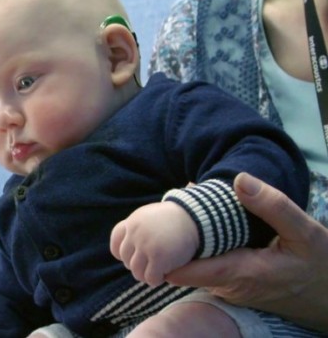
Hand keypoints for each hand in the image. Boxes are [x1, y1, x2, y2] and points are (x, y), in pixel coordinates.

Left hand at [110, 201, 198, 286]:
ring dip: (146, 275)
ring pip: (136, 272)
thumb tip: (124, 253)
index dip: (122, 254)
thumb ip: (137, 230)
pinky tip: (164, 275)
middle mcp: (135, 234)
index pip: (116, 245)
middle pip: (126, 260)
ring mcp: (146, 246)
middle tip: (150, 266)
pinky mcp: (158, 258)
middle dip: (137, 265)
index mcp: (132, 222)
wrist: (195, 217)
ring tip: (157, 272)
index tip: (133, 257)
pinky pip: (150, 278)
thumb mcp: (150, 217)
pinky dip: (156, 280)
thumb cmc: (174, 220)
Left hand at [166, 172, 327, 332]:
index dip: (167, 253)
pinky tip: (201, 227)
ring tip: (184, 213)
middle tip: (170, 211)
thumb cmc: (318, 264)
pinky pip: (205, 270)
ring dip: (186, 246)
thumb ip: (273, 206)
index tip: (158, 228)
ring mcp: (228, 290)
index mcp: (243, 273)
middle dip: (172, 245)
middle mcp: (229, 287)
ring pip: (193, 269)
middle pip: (185, 269)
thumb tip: (239, 179)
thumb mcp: (305, 231)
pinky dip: (199, 250)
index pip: (189, 271)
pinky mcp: (230, 288)